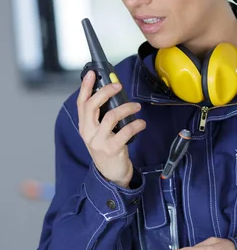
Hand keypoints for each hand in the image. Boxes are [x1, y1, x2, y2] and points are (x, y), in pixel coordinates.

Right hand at [77, 70, 145, 186]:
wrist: (111, 175)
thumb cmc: (107, 150)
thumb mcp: (99, 133)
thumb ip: (101, 117)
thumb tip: (111, 95)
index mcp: (84, 126)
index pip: (81, 103)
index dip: (86, 87)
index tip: (92, 73)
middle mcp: (88, 133)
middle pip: (93, 106)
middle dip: (106, 92)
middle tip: (118, 86)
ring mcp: (99, 142)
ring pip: (111, 116)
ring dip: (127, 108)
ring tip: (136, 107)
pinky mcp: (112, 149)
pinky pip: (125, 131)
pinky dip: (136, 125)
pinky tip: (141, 123)